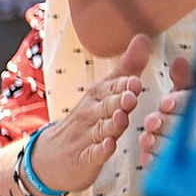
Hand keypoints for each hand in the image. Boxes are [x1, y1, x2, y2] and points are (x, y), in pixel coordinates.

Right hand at [34, 34, 148, 191]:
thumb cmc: (87, 120)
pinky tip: (108, 146)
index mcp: (97, 98)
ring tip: (121, 118)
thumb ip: (127, 68)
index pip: (110, 89)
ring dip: (112, 124)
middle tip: (131, 96)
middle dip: (119, 101)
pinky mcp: (85, 159)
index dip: (122, 86)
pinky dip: (101, 151)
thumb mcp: (104, 93)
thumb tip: (143, 37)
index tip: (134, 80)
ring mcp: (87, 137)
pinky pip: (94, 154)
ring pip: (101, 129)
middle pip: (106, 107)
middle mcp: (90, 115)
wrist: (52, 156)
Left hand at [140, 54, 195, 167]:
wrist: (189, 145)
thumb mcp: (184, 93)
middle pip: (185, 127)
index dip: (179, 103)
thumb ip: (183, 78)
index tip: (165, 103)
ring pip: (176, 147)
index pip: (194, 104)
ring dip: (158, 142)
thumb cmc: (186, 112)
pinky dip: (155, 161)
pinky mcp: (183, 169)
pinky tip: (145, 157)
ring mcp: (195, 152)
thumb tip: (179, 59)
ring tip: (145, 139)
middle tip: (152, 121)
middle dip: (166, 123)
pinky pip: (169, 166)